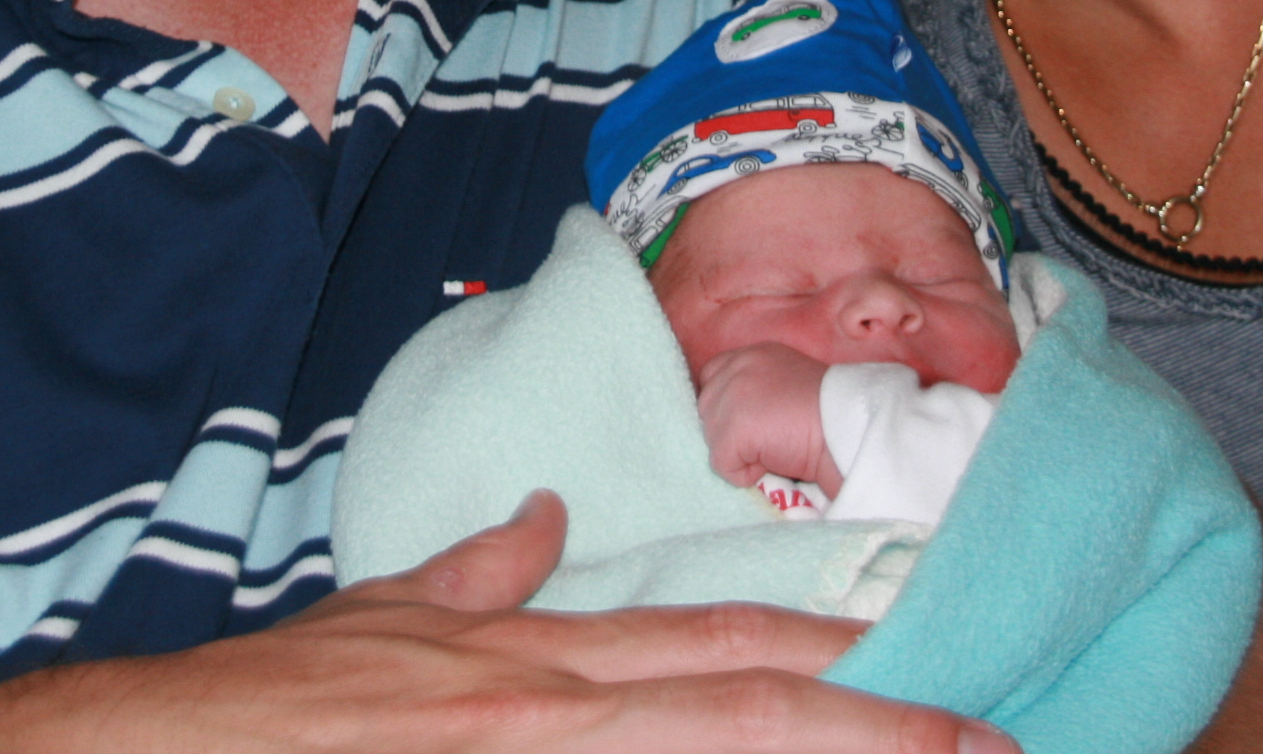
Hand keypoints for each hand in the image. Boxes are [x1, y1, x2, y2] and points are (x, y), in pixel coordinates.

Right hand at [0, 491, 1014, 752]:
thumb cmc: (263, 710)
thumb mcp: (377, 627)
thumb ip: (476, 580)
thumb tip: (551, 528)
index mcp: (529, 664)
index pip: (718, 650)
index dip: (837, 654)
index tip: (941, 661)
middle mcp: (540, 713)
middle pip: (741, 714)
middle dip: (878, 730)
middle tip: (999, 735)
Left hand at [694, 342, 839, 495]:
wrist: (849, 426)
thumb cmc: (828, 412)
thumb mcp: (786, 385)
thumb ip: (756, 390)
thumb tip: (735, 418)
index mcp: (753, 354)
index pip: (713, 376)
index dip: (727, 406)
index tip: (751, 423)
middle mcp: (737, 367)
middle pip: (707, 410)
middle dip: (731, 431)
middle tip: (772, 438)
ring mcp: (731, 396)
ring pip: (713, 440)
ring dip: (741, 453)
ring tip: (777, 447)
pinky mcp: (733, 430)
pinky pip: (724, 466)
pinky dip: (747, 475)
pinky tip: (775, 463)